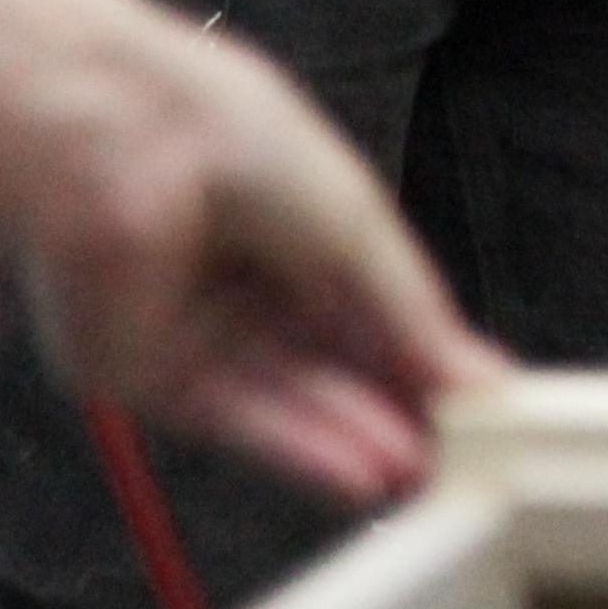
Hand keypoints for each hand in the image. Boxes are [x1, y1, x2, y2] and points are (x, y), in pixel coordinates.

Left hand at [0, 0, 507, 504]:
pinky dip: (299, 449)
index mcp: (301, 235)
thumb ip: (414, 318)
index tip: (482, 409)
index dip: (427, 365)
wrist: (125, 140)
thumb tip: (480, 376)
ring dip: (353, 439)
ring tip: (418, 467)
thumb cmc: (232, 138)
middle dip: (396, 414)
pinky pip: (235, 422)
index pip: (376, 320)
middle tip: (457, 454)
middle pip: (335, 372)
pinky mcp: (149, 375)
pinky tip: (357, 469)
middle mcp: (250, 289)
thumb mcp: (358, 226)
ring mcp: (199, 336)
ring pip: (289, 405)